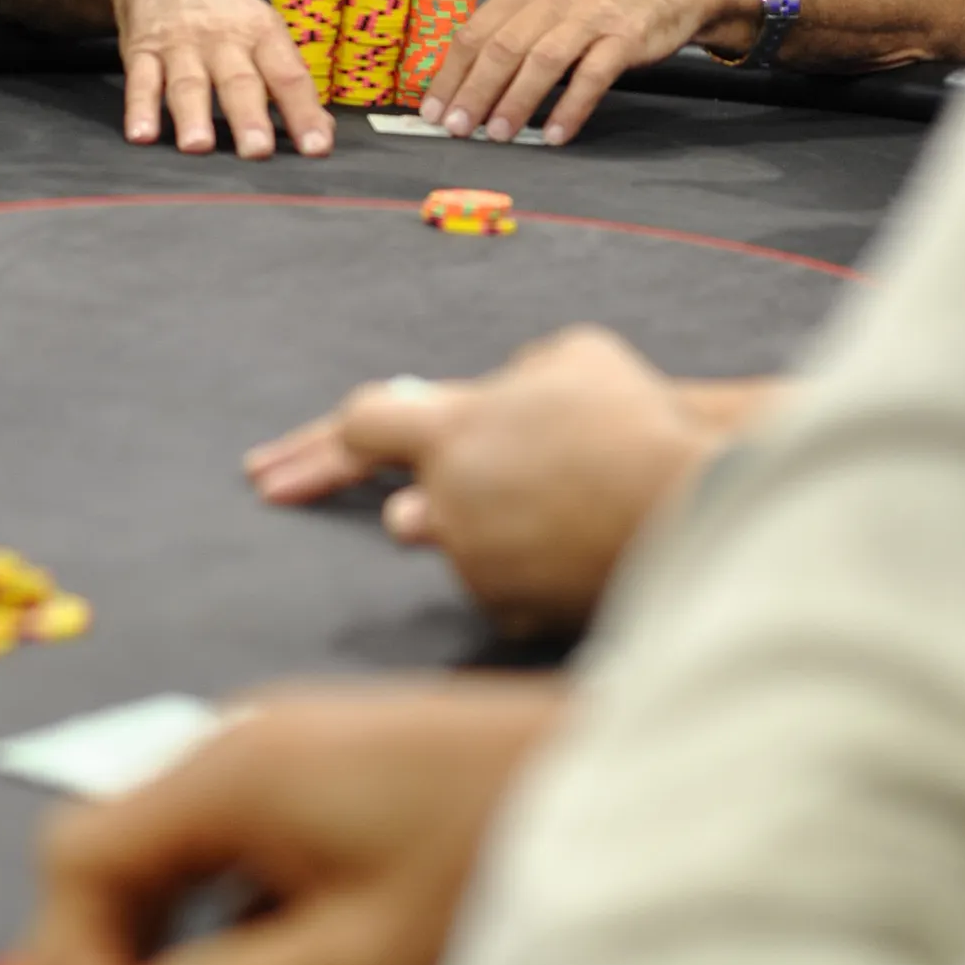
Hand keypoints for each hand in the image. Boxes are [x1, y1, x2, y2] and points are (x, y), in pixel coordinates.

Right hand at [1, 678, 559, 964]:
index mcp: (231, 768)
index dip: (70, 964)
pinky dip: (214, 917)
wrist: (622, 778)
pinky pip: (231, 844)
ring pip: (171, 851)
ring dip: (156, 944)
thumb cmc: (495, 855)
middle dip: (100, 959)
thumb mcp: (358, 951)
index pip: (79, 858)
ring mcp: (285, 751)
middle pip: (114, 850)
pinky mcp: (326, 772)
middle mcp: (240, 741)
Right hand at [106, 0, 334, 160]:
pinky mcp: (142, 50)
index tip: (317, 149)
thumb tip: (322, 133)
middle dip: (249, 117)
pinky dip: (139, 108)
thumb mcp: (263, 32)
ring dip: (193, 115)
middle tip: (257, 151)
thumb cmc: (225, 14)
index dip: (304, 112)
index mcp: (262, 35)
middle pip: (239, 82)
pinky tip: (141, 135)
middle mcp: (224, 40)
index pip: (289, 76)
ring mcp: (181, 45)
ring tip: (197, 147)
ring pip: (188, 83)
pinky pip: (140, 81)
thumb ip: (289, 82)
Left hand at [247, 329, 724, 627]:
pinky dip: (523, 573)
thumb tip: (510, 392)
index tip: (281, 462)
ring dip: (484, 533)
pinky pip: (500, 589)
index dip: (334, 438)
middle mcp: (447, 496)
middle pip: (400, 506)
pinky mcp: (504, 607)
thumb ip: (523, 374)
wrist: (683, 501)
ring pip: (456, 547)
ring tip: (552, 512)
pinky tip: (571, 552)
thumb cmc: (633, 419)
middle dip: (396, 503)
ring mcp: (474, 558)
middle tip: (337, 499)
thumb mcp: (577, 357)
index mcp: (453, 428)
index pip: (365, 425)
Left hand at [420, 0, 729, 145]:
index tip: (433, 112)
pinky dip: (571, 108)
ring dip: (516, 101)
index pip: (474, 33)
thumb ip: (512, 35)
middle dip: (474, 92)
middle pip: (502, 48)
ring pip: (541, 61)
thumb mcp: (548, 5)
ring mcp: (589, 17)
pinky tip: (556, 135)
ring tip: (499, 136)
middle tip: (457, 129)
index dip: (450, 75)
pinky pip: (592, 76)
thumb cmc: (598, 4)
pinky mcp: (623, 37)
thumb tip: (467, 87)